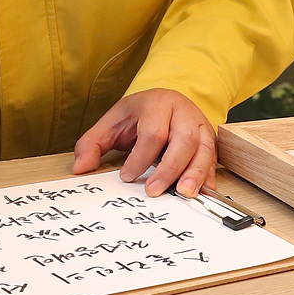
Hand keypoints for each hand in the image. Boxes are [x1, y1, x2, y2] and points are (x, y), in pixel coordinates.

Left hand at [71, 88, 216, 196]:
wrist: (164, 100)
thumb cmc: (137, 115)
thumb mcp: (111, 123)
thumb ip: (92, 144)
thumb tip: (80, 168)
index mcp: (157, 104)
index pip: (153, 132)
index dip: (140, 157)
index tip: (127, 176)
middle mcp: (183, 112)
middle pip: (184, 138)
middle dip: (170, 167)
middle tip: (154, 191)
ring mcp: (200, 125)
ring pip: (204, 148)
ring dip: (195, 173)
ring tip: (184, 194)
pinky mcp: (209, 139)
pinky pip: (213, 158)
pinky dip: (208, 177)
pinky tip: (202, 192)